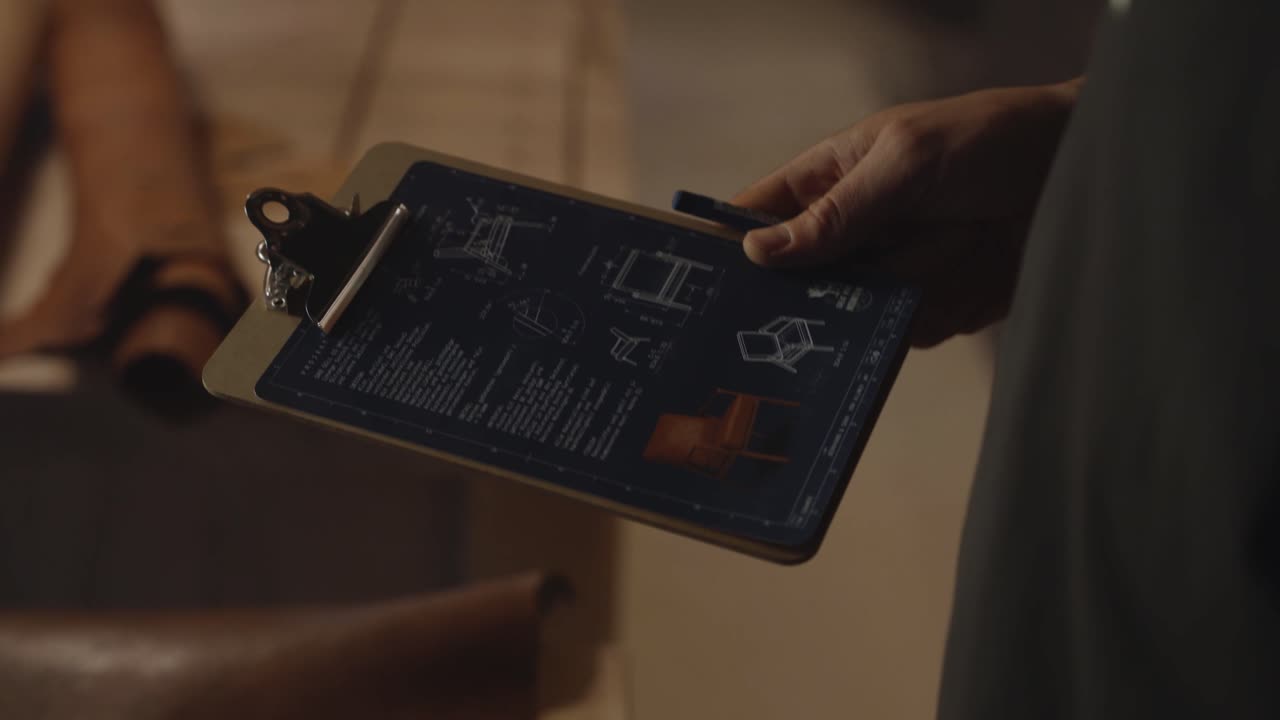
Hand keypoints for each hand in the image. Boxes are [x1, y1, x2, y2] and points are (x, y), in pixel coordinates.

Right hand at [734, 79, 1080, 346]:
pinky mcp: (933, 303)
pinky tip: (978, 270)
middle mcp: (854, 232)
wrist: (1080, 174)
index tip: (707, 285)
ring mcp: (892, 271)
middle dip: (819, 294)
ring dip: (906, 287)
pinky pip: (912, 329)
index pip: (758, 214)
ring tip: (956, 241)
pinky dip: (944, 307)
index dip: (729, 245)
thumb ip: (836, 213)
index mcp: (830, 179)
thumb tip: (758, 251)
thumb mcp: (906, 164)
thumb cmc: (989, 142)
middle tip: (830, 301)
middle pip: (801, 284)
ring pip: (859, 313)